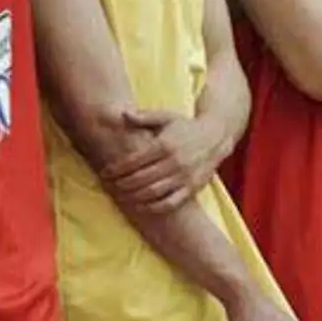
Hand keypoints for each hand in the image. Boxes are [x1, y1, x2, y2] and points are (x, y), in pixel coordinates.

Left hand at [102, 108, 227, 214]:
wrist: (216, 136)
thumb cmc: (186, 127)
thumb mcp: (167, 117)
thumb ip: (144, 117)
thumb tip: (123, 114)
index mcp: (165, 145)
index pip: (133, 162)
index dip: (116, 170)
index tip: (105, 173)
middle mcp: (174, 162)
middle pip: (140, 179)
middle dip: (121, 185)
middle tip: (109, 186)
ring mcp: (184, 177)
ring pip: (152, 193)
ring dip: (133, 197)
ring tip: (121, 196)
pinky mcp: (192, 188)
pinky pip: (170, 202)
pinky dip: (154, 207)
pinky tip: (142, 205)